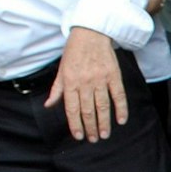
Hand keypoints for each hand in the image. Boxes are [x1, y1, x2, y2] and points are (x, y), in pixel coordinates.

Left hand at [45, 27, 128, 142]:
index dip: (75, 124)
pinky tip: (121, 120)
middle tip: (93, 139)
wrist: (91, 33)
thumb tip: (49, 105)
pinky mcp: (114, 75)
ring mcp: (100, 79)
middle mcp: (85, 82)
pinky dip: (121, 108)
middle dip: (90, 127)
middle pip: (88, 110)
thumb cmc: (74, 51)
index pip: (72, 108)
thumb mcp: (61, 69)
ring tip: (104, 135)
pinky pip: (118, 95)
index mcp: (70, 81)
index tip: (79, 136)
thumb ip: (57, 89)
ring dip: (104, 122)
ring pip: (102, 106)